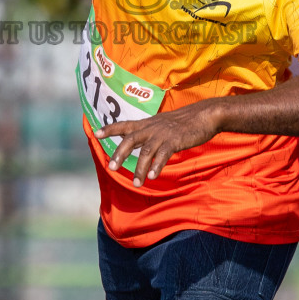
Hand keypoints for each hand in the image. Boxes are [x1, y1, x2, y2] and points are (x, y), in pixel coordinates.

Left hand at [97, 102, 220, 186]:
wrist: (203, 115)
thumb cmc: (182, 122)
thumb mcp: (161, 124)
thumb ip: (147, 132)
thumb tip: (134, 140)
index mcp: (147, 123)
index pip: (124, 124)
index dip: (110, 129)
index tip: (96, 133)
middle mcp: (151, 128)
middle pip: (130, 139)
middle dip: (119, 153)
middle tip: (110, 168)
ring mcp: (163, 134)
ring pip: (146, 152)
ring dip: (140, 169)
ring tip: (136, 184)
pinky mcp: (175, 140)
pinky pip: (163, 155)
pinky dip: (157, 166)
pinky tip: (153, 177)